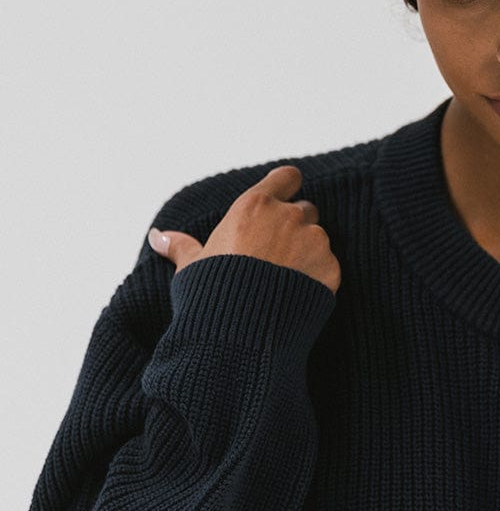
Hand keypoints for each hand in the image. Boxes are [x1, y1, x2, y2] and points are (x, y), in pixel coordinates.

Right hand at [148, 165, 340, 296]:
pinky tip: (297, 296)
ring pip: (318, 239)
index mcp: (255, 206)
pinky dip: (318, 277)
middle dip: (295, 225)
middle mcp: (289, 217)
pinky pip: (328, 266)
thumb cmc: (212, 293)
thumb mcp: (193, 266)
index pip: (286, 177)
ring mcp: (314, 242)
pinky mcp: (331, 268)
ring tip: (283, 281)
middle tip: (275, 253)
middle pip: (305, 209)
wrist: (241, 333)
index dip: (286, 187)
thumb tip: (157, 237)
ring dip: (307, 252)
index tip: (282, 200)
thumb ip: (181, 246)